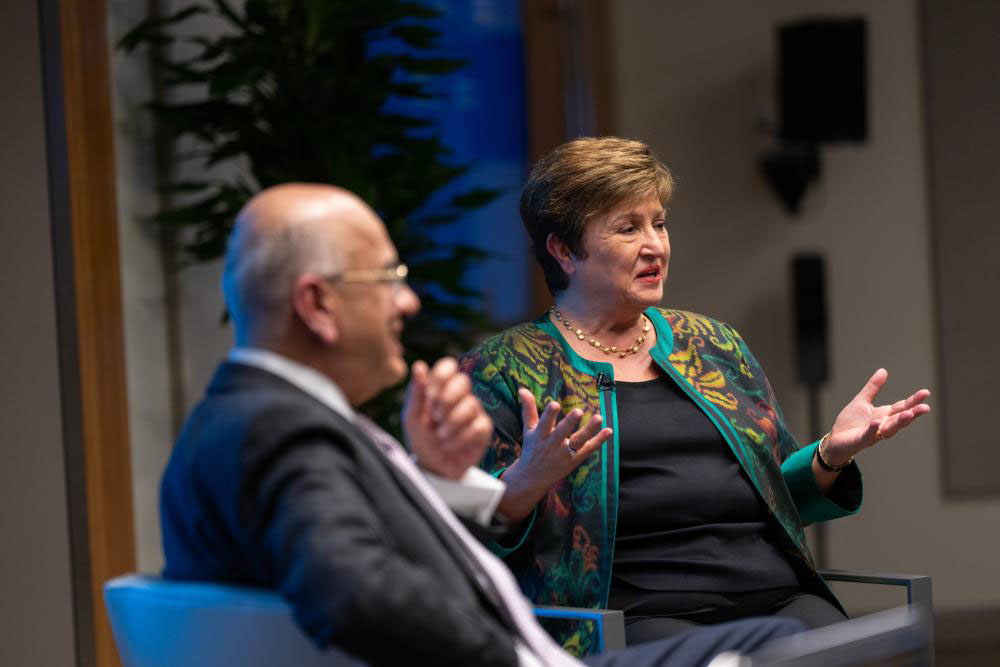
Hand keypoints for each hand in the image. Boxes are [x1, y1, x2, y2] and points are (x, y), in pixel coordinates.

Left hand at [402, 358, 492, 479]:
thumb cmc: (422, 439)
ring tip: (440, 436)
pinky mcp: (484, 429)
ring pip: (471, 405)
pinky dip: (461, 438)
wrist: (433, 467)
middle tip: (435, 417)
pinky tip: (450, 445)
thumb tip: (419, 365)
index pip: (449, 366)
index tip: (430, 395)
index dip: (441, 377)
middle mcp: (460, 397)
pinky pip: (479, 426)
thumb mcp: (413, 417)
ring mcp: (474, 412)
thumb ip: (416, 393)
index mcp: (442, 389)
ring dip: (452, 423)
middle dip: (447, 399)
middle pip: (463, 381)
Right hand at [503, 387, 612, 493]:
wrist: (533, 477)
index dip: (549, 415)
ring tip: (599, 418)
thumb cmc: (532, 448)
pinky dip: (599, 441)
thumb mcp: (528, 429)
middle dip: (569, 422)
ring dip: (588, 430)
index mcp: (540, 435)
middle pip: (561, 432)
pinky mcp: (574, 460)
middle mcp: (552, 444)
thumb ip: (528, 409)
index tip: (554, 404)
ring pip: (578, 441)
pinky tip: (608, 431)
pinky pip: (588, 449)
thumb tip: (523, 389)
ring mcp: (564, 454)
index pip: (544, 423)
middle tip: (578, 411)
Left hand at [824, 368, 930, 465]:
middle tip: (925, 408)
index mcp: (884, 414)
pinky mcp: (861, 440)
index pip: (902, 406)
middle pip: (900, 418)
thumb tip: (883, 370)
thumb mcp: (862, 401)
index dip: (914, 400)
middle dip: (913, 413)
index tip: (926, 393)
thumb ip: (873, 388)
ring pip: (889, 428)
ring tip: (909, 414)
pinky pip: (868, 434)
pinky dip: (873, 429)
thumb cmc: (851, 422)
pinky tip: (877, 422)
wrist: (836, 439)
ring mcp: (873, 433)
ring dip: (899, 422)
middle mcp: (883, 424)